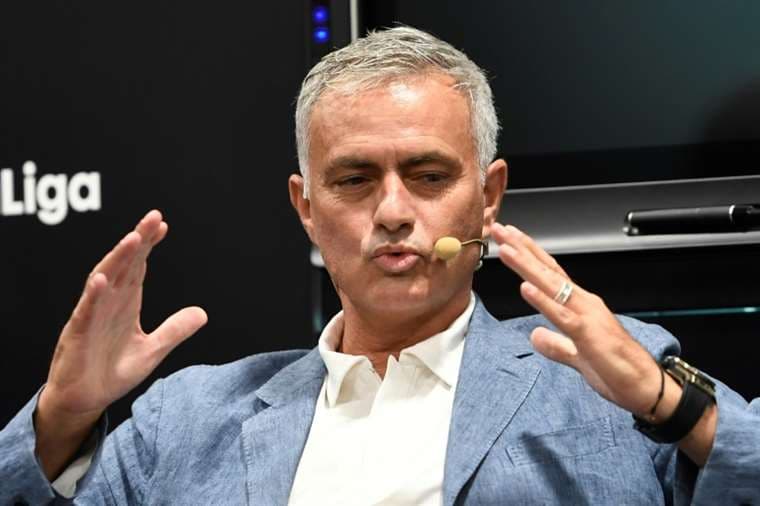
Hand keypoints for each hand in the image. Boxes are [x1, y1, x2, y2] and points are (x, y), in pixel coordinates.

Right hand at [35, 210, 207, 477]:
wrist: (85, 400)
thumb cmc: (112, 372)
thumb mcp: (152, 351)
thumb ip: (175, 330)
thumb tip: (203, 313)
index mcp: (125, 304)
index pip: (138, 267)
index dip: (148, 245)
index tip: (162, 225)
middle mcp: (108, 303)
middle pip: (124, 265)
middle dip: (138, 240)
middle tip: (153, 217)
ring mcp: (92, 317)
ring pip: (104, 280)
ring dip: (118, 259)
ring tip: (133, 239)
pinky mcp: (78, 335)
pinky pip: (85, 312)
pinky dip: (94, 295)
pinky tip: (102, 280)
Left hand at [490, 223, 663, 416]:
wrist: (645, 386)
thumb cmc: (617, 369)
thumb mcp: (576, 356)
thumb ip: (555, 344)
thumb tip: (535, 335)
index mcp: (580, 305)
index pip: (549, 274)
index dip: (528, 255)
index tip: (508, 239)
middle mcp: (583, 303)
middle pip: (546, 271)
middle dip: (521, 249)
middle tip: (499, 229)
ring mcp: (586, 316)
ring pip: (551, 286)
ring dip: (527, 266)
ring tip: (507, 250)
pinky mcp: (588, 335)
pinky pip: (561, 316)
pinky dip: (543, 301)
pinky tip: (526, 288)